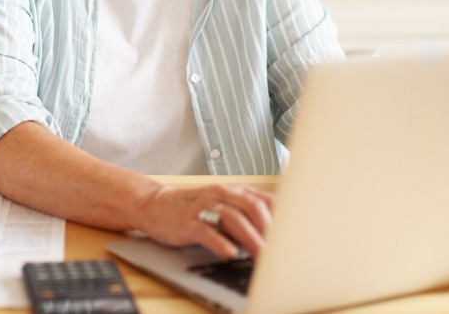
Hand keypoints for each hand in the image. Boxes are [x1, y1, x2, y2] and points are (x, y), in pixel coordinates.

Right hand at [134, 183, 273, 258]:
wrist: (156, 204)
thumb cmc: (195, 209)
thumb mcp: (224, 205)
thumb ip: (247, 214)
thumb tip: (275, 235)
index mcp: (235, 191)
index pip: (266, 201)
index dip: (281, 220)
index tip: (292, 239)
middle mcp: (222, 195)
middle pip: (253, 207)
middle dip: (270, 231)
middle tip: (280, 253)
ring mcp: (205, 207)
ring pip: (233, 218)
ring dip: (250, 239)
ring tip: (261, 257)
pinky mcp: (188, 221)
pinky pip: (206, 230)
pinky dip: (220, 242)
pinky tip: (230, 253)